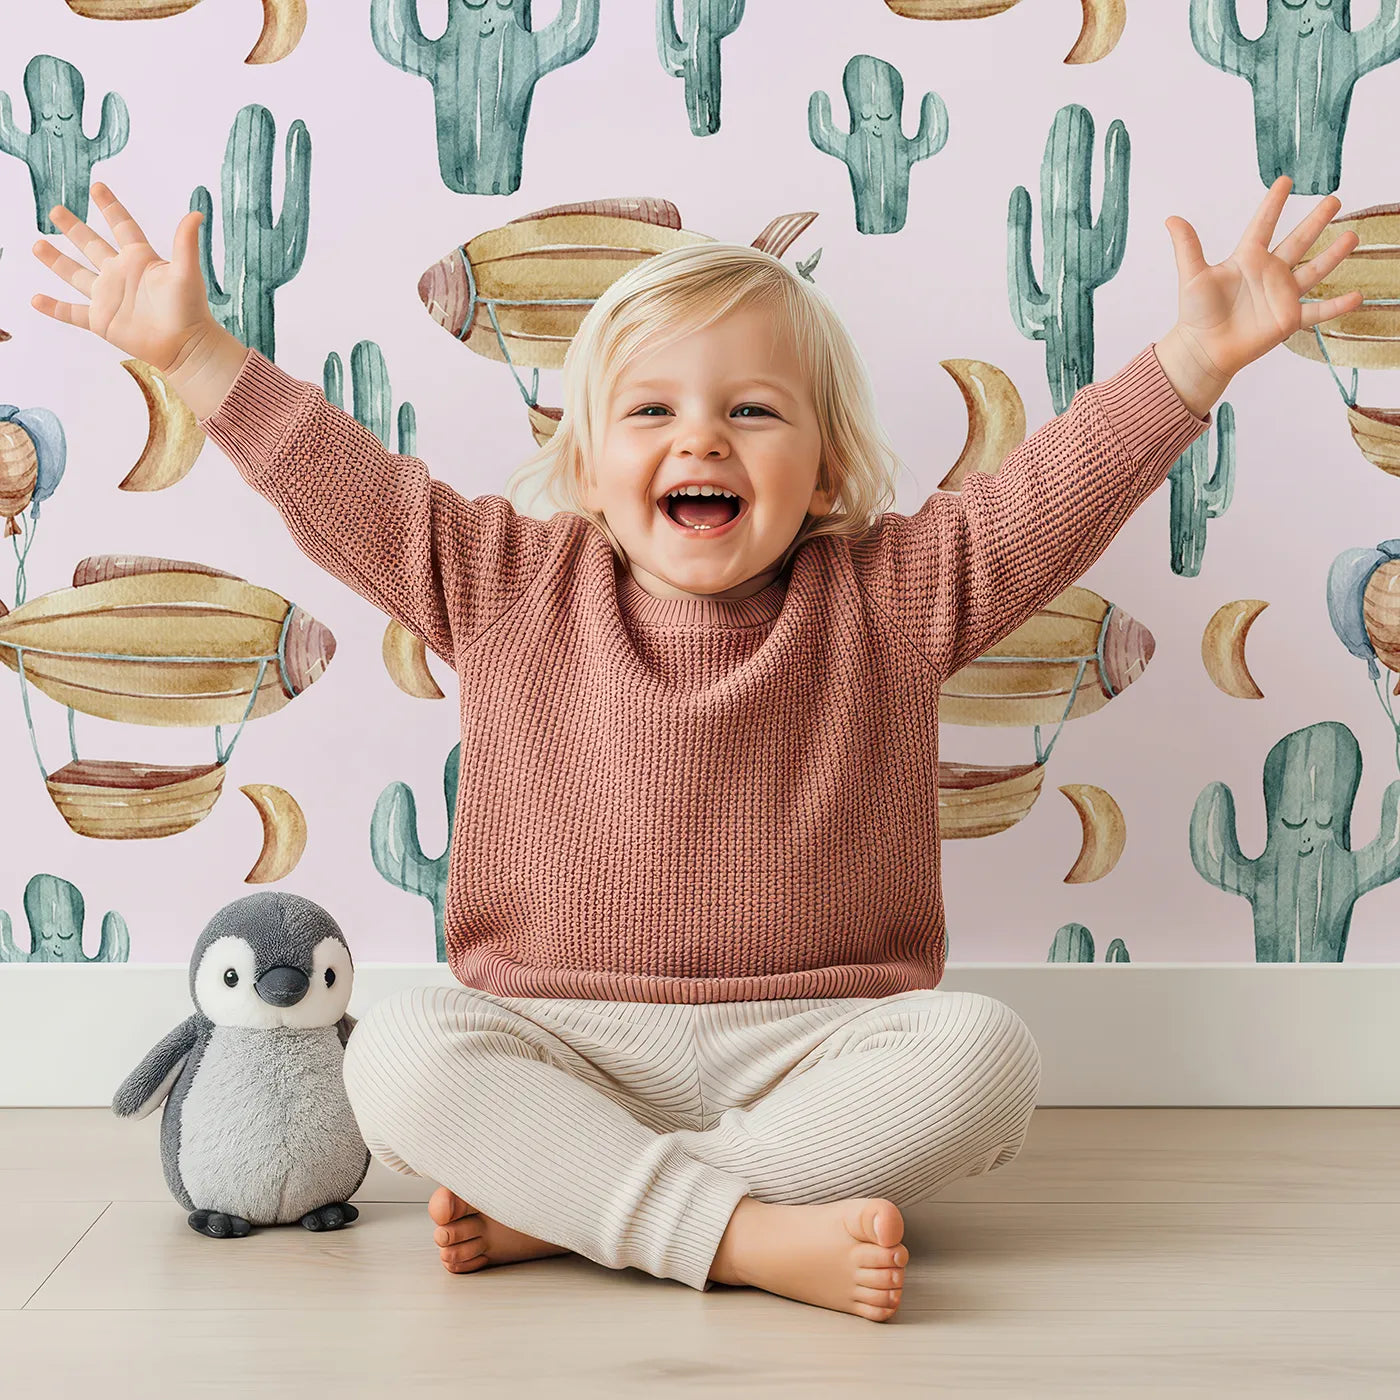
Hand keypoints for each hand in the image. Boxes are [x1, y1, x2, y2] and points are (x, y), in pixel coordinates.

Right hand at [29, 181, 218, 376]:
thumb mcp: (187, 272)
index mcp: (140, 259)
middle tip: (56, 210)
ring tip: (37, 244)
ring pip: (75, 274)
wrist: (185, 347)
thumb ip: (185, 243)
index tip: (97, 186)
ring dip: (56, 261)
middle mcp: (120, 274)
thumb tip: (197, 214)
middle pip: (91, 245)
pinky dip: (54, 307)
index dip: (110, 207)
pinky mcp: (102, 321)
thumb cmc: (190, 310)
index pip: (122, 226)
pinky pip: (72, 313)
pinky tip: (36, 299)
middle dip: (73, 228)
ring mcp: (108, 297)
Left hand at [1163, 175, 1362, 389]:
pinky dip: (1337, 305)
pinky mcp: (1288, 319)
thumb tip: (1171, 218)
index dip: (1273, 203)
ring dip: (1333, 254)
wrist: (1202, 349)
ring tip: (1353, 235)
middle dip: (1316, 221)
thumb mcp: (1192, 276)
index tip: (1285, 180)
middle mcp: (1268, 273)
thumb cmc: (1196, 313)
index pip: (1263, 224)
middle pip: (1298, 240)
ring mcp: (1281, 295)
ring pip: (1314, 270)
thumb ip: (1187, 247)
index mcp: (1247, 258)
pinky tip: (1358, 295)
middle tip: (1334, 199)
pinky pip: (1317, 311)